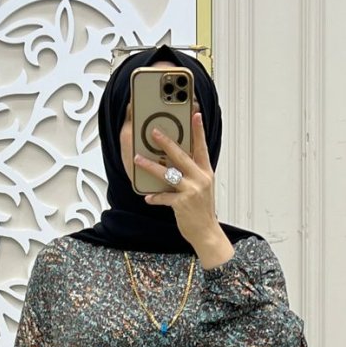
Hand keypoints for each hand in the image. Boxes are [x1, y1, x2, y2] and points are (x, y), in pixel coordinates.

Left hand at [134, 111, 232, 265]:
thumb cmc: (201, 209)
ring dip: (150, 166)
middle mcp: (200, 179)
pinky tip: (148, 197)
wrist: (207, 232)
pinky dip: (154, 197)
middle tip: (154, 132)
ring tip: (138, 159)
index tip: (195, 114)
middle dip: (166, 142)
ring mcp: (191, 191)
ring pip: (168, 173)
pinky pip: (164, 197)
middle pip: (181, 155)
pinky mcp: (182, 203)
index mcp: (205, 172)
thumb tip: (174, 161)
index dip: (198, 130)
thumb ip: (191, 172)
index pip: (202, 147)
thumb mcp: (202, 187)